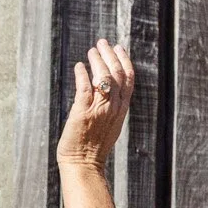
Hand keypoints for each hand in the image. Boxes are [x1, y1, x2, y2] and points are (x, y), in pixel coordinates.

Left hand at [57, 38, 133, 167]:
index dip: (124, 60)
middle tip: (102, 43)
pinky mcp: (83, 112)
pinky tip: (79, 66)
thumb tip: (106, 90)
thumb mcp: (109, 125)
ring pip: (103, 77)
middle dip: (110, 55)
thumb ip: (110, 107)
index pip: (128, 78)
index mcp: (122, 109)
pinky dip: (82, 74)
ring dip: (97, 61)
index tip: (118, 48)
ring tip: (91, 51)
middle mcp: (114, 107)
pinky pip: (85, 87)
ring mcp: (99, 109)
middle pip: (117, 73)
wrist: (84, 164)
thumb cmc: (93, 147)